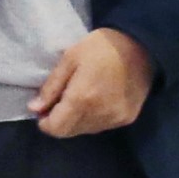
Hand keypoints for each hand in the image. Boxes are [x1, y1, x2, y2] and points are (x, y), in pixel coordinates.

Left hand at [30, 27, 152, 139]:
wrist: (143, 45)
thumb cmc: (102, 47)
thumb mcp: (70, 58)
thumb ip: (52, 86)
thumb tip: (35, 108)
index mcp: (82, 99)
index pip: (56, 128)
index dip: (45, 122)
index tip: (43, 109)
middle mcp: (99, 114)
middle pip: (70, 132)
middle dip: (60, 121)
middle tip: (60, 101)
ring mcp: (115, 119)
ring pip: (85, 130)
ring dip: (76, 120)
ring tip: (79, 99)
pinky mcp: (127, 119)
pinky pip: (102, 126)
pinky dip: (93, 118)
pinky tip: (97, 100)